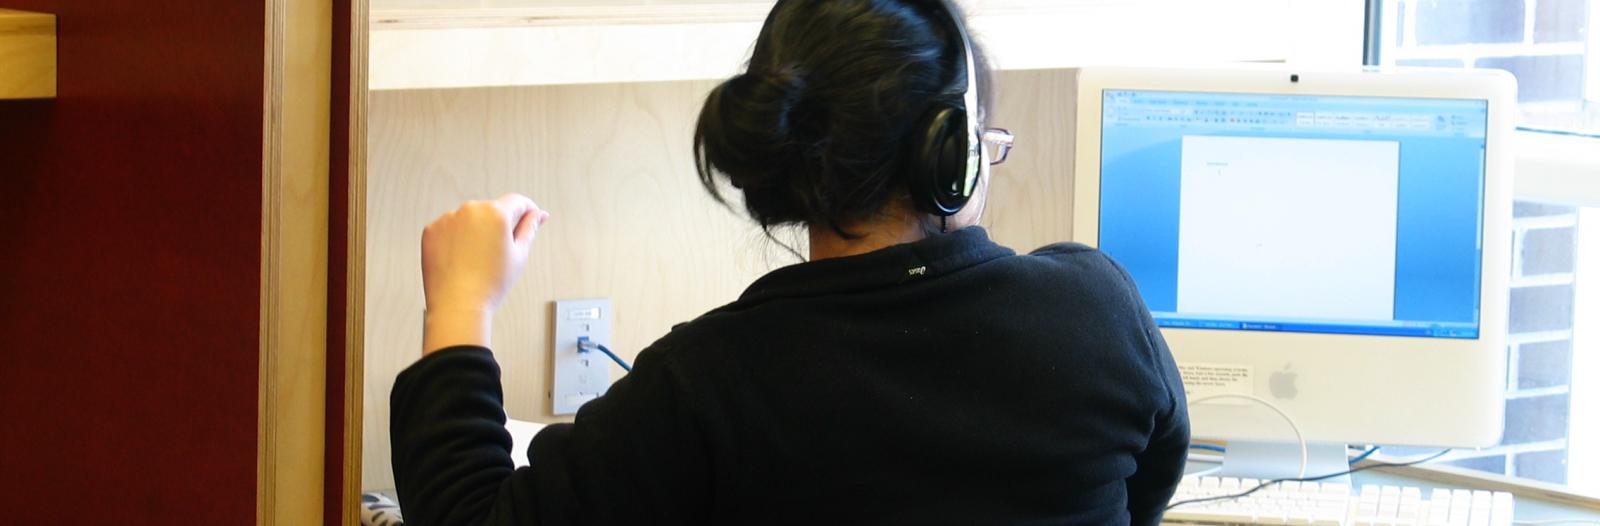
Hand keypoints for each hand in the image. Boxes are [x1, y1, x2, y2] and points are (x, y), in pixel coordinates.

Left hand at [420, 193, 548, 353]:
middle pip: (492, 210)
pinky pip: (449, 228)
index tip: (530, 217)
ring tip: (477, 260)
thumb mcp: (519, 255)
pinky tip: (461, 259)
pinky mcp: (431, 230)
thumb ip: (530, 228)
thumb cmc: (489, 285)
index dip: (527, 210)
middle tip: (499, 253)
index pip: (517, 201)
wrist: (458, 306)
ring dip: (476, 232)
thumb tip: (537, 214)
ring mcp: (448, 219)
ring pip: (469, 220)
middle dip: (498, 225)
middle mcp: (471, 210)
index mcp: (496, 214)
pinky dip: (456, 239)